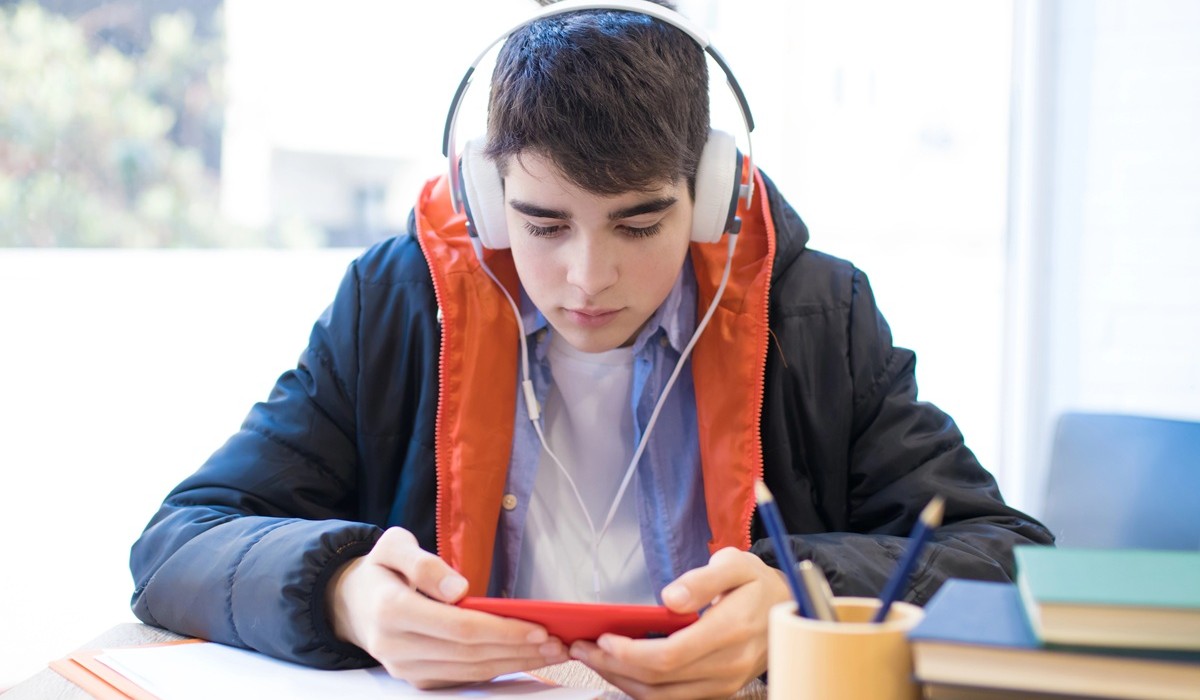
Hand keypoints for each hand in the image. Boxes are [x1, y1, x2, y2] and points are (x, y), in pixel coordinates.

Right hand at [326, 527, 568, 688]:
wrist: (350, 603)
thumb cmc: (381, 569)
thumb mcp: (393, 546)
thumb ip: (424, 563)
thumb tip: (460, 589)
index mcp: (392, 610)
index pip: (458, 627)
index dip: (502, 630)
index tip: (539, 628)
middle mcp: (396, 647)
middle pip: (470, 653)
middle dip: (519, 650)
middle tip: (559, 643)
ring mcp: (405, 668)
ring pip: (470, 671)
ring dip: (515, 664)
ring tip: (552, 653)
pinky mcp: (416, 679)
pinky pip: (463, 678)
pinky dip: (497, 670)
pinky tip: (524, 659)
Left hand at [567, 547, 790, 698]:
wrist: (788, 610)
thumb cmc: (756, 584)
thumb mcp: (736, 564)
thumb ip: (703, 579)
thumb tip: (669, 598)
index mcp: (731, 631)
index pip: (670, 655)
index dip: (630, 652)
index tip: (602, 638)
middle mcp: (728, 666)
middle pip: (659, 680)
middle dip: (613, 666)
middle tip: (581, 648)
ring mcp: (723, 684)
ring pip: (661, 697)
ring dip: (621, 681)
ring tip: (593, 659)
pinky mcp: (718, 691)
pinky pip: (672, 699)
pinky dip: (641, 688)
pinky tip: (621, 669)